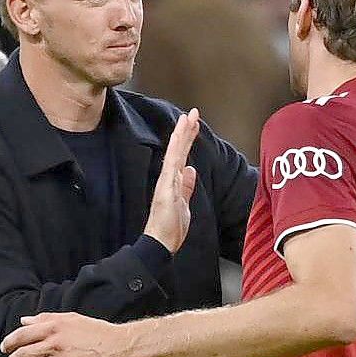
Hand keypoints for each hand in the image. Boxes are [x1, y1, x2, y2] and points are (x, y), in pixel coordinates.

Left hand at [1, 313, 124, 356]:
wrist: (118, 347)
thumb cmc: (96, 332)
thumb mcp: (72, 318)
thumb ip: (47, 318)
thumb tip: (25, 320)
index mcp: (54, 326)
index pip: (22, 335)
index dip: (9, 342)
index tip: (6, 347)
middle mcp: (54, 343)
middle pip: (22, 354)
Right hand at [144, 109, 200, 252]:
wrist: (160, 244)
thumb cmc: (171, 228)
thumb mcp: (184, 204)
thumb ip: (187, 187)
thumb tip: (191, 170)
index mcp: (174, 182)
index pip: (182, 155)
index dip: (188, 139)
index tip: (194, 124)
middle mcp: (169, 178)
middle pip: (179, 150)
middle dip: (186, 130)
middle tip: (193, 112)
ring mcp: (167, 181)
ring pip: (175, 152)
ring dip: (181, 134)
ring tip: (187, 117)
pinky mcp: (166, 187)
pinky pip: (171, 164)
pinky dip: (175, 150)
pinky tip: (179, 138)